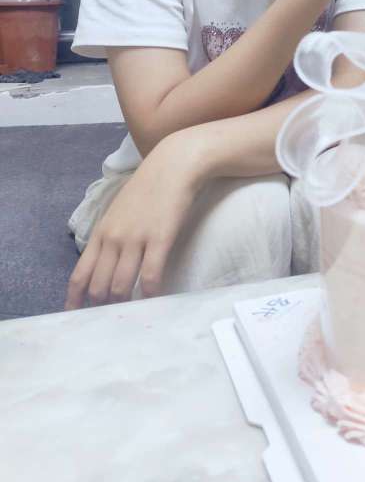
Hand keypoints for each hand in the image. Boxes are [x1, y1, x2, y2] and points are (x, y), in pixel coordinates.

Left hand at [65, 133, 203, 309]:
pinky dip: (150, 294)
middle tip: (114, 316)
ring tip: (134, 312)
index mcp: (101, 232)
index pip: (79, 274)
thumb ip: (111, 235)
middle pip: (98, 286)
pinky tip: (155, 298)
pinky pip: (149, 277)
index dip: (75, 299)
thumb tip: (108, 261)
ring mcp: (135, 239)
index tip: (75, 314)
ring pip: (121, 286)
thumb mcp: (119, 210)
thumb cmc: (149, 187)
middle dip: (103, 306)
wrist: (174, 165)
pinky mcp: (159, 239)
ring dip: (125, 304)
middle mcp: (113, 239)